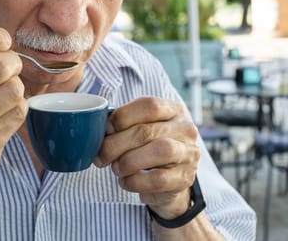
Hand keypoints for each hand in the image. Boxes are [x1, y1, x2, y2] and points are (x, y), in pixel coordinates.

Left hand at [95, 97, 199, 218]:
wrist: (168, 183)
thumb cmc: (147, 150)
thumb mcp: (139, 130)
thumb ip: (123, 125)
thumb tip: (98, 129)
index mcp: (173, 110)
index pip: (150, 105)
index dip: (123, 116)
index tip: (105, 130)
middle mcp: (186, 129)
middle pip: (148, 131)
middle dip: (116, 144)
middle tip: (101, 156)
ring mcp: (189, 154)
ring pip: (160, 151)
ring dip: (129, 161)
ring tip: (116, 168)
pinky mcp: (185, 179)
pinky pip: (159, 179)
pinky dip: (135, 181)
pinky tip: (125, 181)